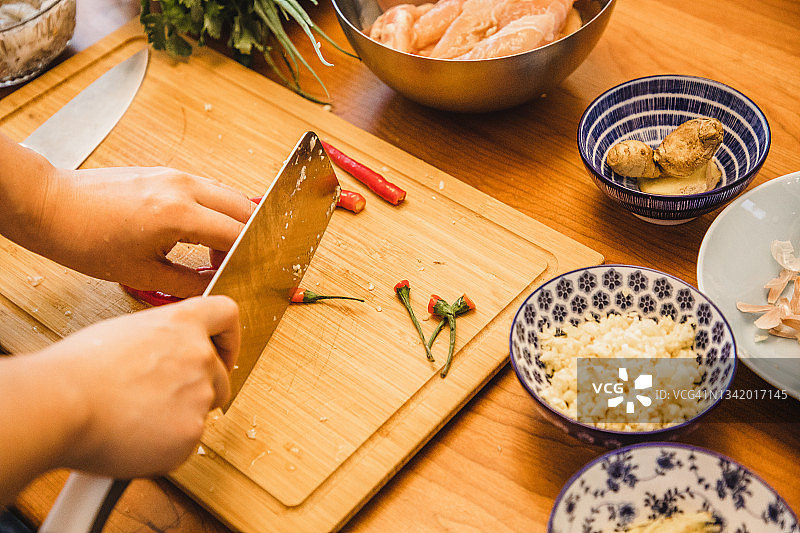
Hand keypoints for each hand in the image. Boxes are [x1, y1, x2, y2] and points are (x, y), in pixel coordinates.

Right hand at [33, 296, 239, 477]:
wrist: (60, 405)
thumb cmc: (76, 370)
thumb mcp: (123, 334)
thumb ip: (157, 343)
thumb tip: (160, 360)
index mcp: (182, 323)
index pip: (227, 315)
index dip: (228, 336)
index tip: (222, 351)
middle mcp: (199, 354)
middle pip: (220, 374)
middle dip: (199, 389)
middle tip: (163, 400)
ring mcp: (200, 394)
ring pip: (203, 410)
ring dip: (179, 417)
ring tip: (135, 418)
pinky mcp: (192, 432)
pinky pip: (186, 442)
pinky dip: (165, 446)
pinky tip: (134, 438)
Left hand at [34, 165, 253, 296]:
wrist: (52, 206)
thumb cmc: (85, 238)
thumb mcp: (141, 273)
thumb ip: (187, 282)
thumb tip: (212, 286)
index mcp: (178, 214)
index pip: (236, 232)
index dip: (249, 254)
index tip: (249, 269)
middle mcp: (182, 187)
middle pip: (242, 206)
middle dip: (248, 235)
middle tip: (235, 260)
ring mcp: (175, 175)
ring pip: (227, 194)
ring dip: (232, 221)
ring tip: (215, 250)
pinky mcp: (166, 173)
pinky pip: (207, 189)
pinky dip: (216, 209)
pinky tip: (199, 232)